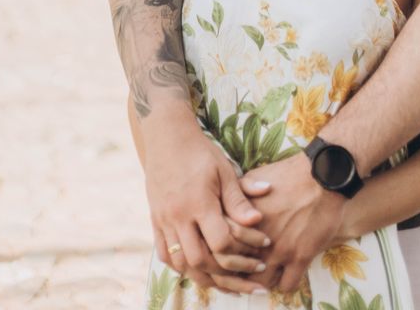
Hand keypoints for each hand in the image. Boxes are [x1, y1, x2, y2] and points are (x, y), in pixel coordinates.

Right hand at [144, 111, 266, 291]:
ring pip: (181, 263)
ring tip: (228, 282)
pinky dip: (182, 267)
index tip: (263, 248)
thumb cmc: (200, 152)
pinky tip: (199, 269)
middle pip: (200, 260)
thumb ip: (239, 198)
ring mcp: (164, 221)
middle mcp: (178, 216)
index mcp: (198, 202)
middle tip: (249, 278)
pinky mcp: (156, 221)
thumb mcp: (224, 170)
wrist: (166, 137)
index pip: (220, 241)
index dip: (244, 250)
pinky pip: (165, 255)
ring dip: (204, 276)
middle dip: (227, 274)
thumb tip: (259, 219)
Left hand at [238, 153, 347, 292]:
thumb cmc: (287, 174)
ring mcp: (279, 250)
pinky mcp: (300, 257)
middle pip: (240, 269)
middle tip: (250, 263)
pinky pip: (287, 286)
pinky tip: (286, 271)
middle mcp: (257, 238)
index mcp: (243, 220)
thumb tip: (227, 206)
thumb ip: (236, 195)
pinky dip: (285, 283)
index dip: (227, 252)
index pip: (224, 248)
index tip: (234, 251)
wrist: (321, 177)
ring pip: (262, 282)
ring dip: (263, 279)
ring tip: (268, 269)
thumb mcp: (253, 177)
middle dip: (242, 269)